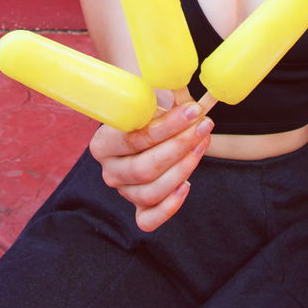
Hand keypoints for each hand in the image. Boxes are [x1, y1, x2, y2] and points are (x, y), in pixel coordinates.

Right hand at [89, 101, 213, 231]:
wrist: (146, 126)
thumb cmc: (149, 112)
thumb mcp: (151, 102)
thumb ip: (163, 99)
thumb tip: (184, 87)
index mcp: (103, 143)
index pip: (135, 139)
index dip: (168, 126)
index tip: (194, 110)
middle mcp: (109, 171)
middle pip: (144, 168)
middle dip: (179, 147)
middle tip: (204, 126)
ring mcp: (123, 192)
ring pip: (150, 192)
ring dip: (182, 169)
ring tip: (202, 144)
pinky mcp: (138, 208)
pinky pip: (148, 220)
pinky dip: (169, 207)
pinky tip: (187, 185)